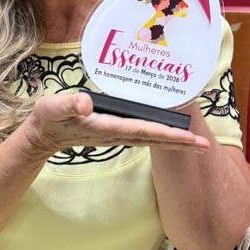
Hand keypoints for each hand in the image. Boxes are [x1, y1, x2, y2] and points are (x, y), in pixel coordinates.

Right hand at [24, 92, 209, 157]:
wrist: (43, 135)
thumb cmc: (49, 119)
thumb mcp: (53, 108)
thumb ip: (67, 105)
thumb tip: (84, 103)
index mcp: (106, 126)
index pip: (143, 131)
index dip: (167, 134)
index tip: (189, 138)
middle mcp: (116, 134)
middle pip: (154, 140)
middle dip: (180, 143)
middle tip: (205, 145)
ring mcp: (117, 135)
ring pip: (152, 140)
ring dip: (175, 142)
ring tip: (198, 143)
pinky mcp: (116, 133)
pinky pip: (145, 136)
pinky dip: (162, 136)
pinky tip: (172, 133)